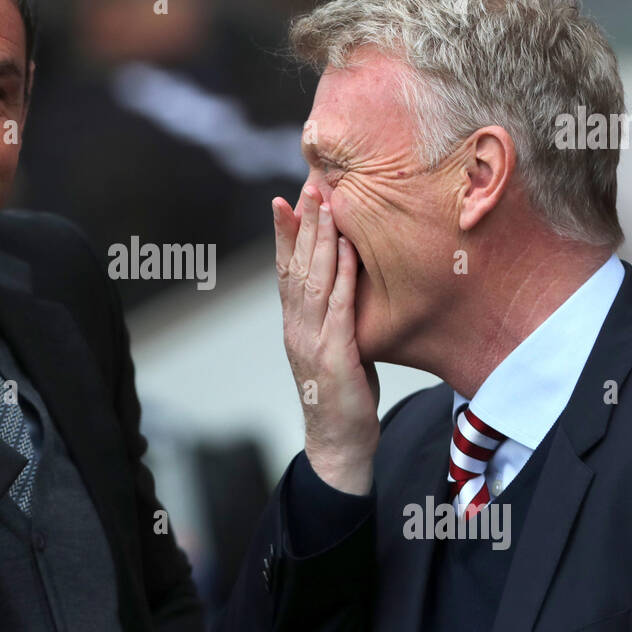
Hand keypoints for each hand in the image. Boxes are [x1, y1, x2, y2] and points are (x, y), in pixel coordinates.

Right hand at [274, 185, 380, 494]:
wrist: (338, 444)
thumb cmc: (340, 396)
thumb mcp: (333, 349)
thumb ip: (332, 318)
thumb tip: (344, 285)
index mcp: (294, 325)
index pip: (285, 271)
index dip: (284, 236)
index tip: (284, 201)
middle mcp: (297, 328)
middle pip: (296, 267)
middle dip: (302, 225)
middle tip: (308, 187)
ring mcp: (313, 341)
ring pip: (314, 280)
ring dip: (320, 241)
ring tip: (325, 206)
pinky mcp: (335, 356)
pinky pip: (339, 308)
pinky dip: (343, 276)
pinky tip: (348, 250)